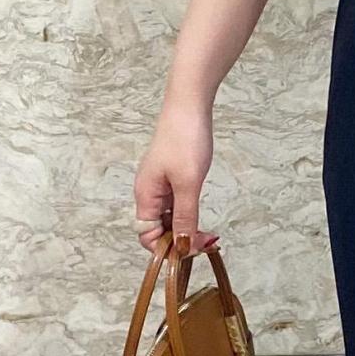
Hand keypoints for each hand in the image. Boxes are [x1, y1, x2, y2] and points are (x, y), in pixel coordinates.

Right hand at [133, 101, 220, 258]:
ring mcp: (159, 185)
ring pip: (168, 219)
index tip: (193, 249)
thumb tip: (181, 246)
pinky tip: (202, 218)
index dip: (168, 248)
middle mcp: (148, 193)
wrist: (188, 106)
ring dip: (185, 229)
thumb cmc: (185, 140)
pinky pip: (175, 205)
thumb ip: (185, 216)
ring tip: (209, 234)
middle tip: (208, 243)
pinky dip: (187, 215)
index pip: (147, 236)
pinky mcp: (171, 177)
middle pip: (157, 230)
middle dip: (179, 241)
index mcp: (145, 196)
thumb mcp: (188, 183)